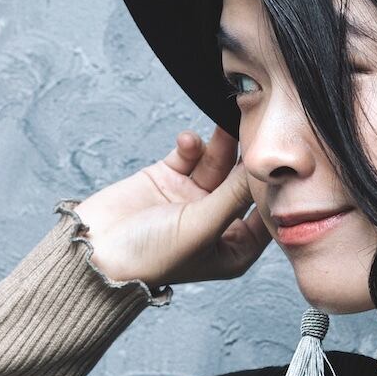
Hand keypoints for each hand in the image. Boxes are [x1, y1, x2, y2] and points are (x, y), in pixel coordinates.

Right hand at [72, 126, 271, 290]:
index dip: (275, 186)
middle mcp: (218, 223)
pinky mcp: (168, 179)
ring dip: (223, 143)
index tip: (283, 158)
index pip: (266, 212)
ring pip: (219, 163)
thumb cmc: (150, 255)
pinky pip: (190, 154)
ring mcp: (193, 199)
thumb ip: (233, 196)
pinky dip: (192, 144)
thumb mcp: (201, 227)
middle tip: (258, 126)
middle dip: (249, 157)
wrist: (93, 250)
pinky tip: (188, 140)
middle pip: (243, 182)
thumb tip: (266, 169)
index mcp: (234, 248)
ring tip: (227, 120)